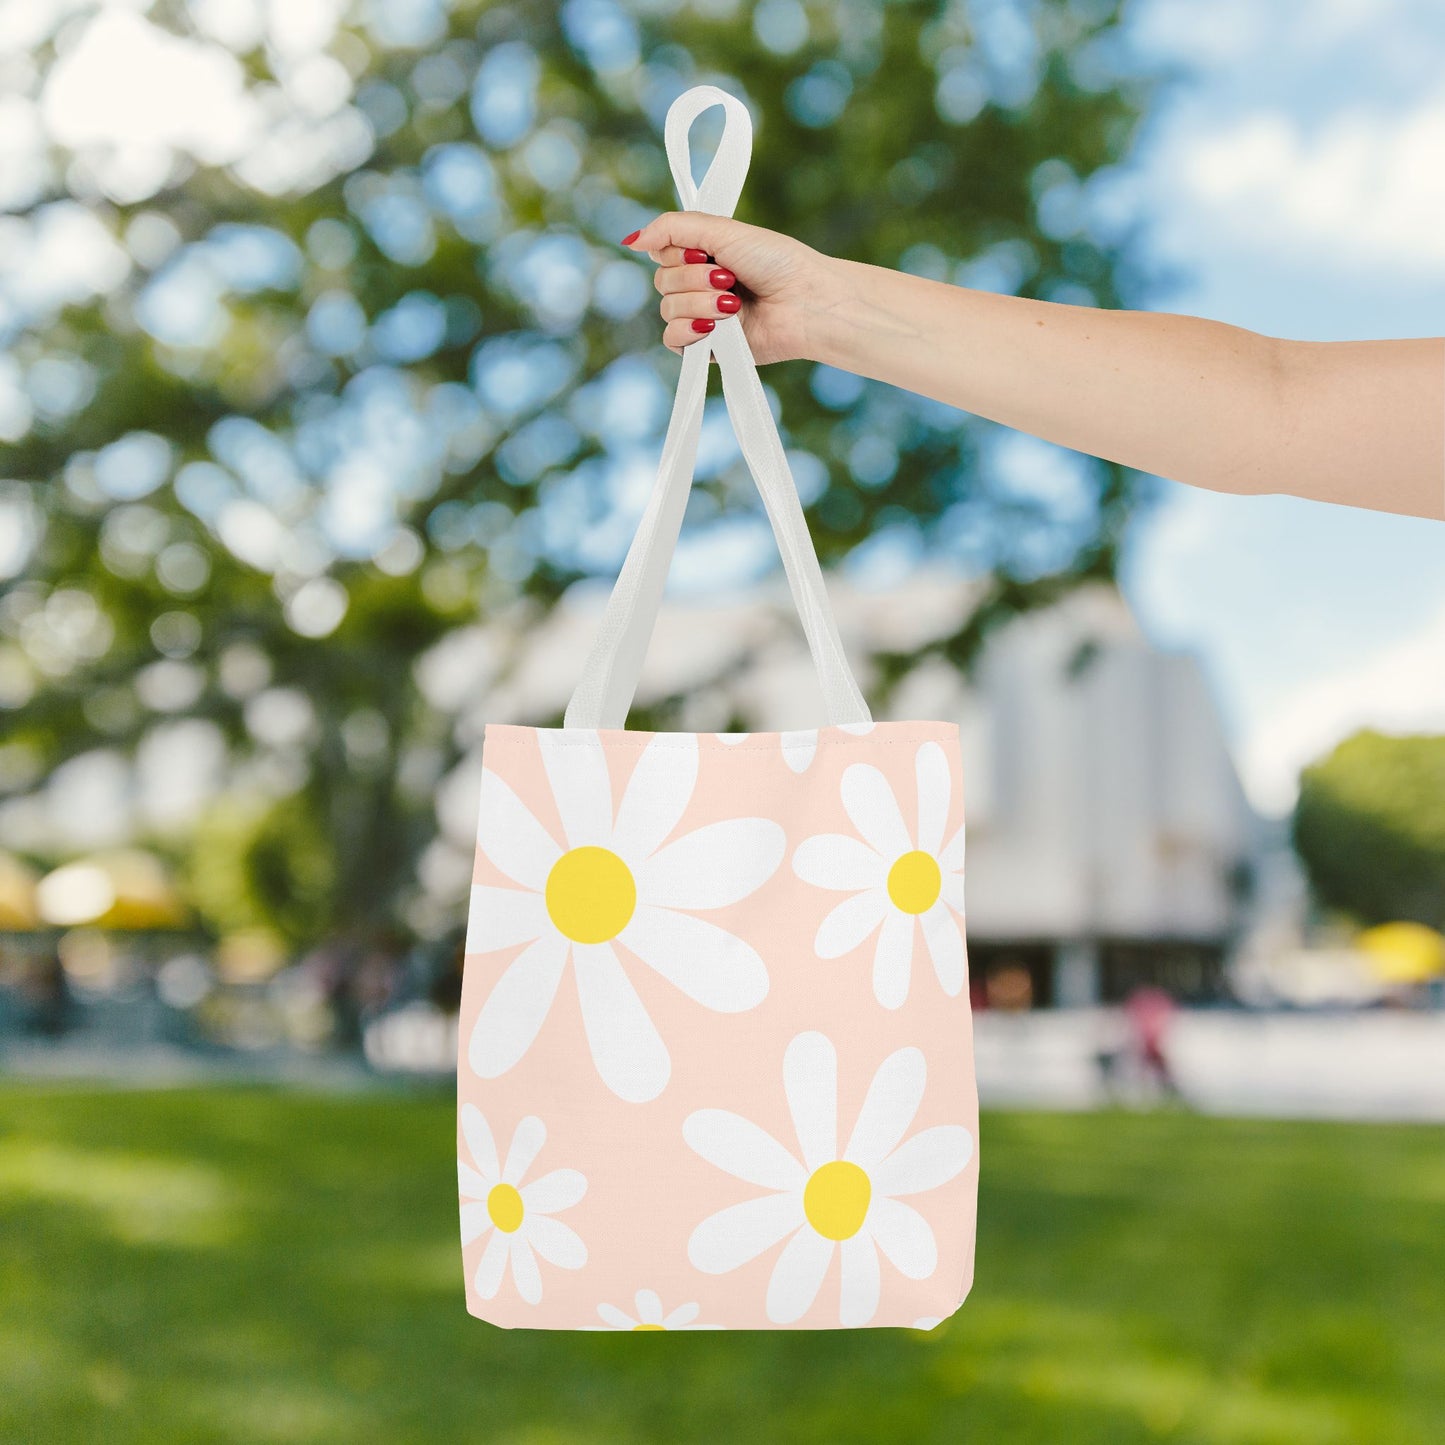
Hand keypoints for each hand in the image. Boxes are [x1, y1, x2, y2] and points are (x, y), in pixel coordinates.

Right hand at [622, 212, 828, 364]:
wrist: (803, 302)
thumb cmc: (774, 262)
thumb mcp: (721, 231)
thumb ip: (672, 228)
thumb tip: (631, 240)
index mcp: (701, 257)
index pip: (661, 253)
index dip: (677, 252)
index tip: (704, 251)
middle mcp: (698, 286)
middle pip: (661, 281)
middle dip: (693, 279)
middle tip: (729, 278)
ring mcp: (702, 318)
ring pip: (668, 310)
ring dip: (700, 303)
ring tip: (733, 303)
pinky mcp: (708, 347)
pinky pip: (673, 340)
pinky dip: (690, 330)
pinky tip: (714, 326)